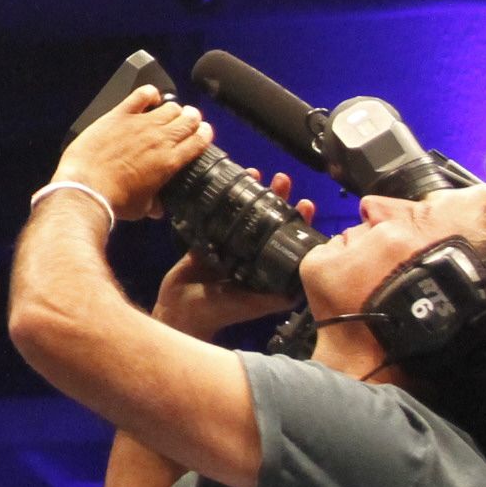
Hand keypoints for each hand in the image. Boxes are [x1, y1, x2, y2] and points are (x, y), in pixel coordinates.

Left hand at [50, 86, 211, 220]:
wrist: (87, 188)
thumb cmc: (113, 200)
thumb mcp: (141, 208)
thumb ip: (154, 204)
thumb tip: (157, 209)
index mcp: (170, 161)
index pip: (199, 140)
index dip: (204, 134)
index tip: (203, 133)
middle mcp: (160, 139)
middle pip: (189, 119)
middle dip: (192, 118)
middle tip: (188, 121)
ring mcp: (141, 124)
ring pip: (170, 106)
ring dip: (174, 108)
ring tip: (170, 112)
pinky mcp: (120, 115)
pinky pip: (141, 95)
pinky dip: (149, 93)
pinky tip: (149, 97)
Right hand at [153, 173, 316, 336]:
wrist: (180, 311)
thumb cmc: (220, 312)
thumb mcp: (253, 305)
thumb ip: (276, 298)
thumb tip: (304, 287)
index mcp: (265, 268)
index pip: (286, 239)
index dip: (297, 221)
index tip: (305, 204)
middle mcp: (249, 254)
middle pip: (268, 221)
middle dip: (278, 200)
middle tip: (283, 180)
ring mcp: (227, 246)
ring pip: (244, 214)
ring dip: (252, 194)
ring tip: (257, 174)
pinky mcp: (205, 240)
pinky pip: (216, 216)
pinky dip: (223, 200)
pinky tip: (228, 183)